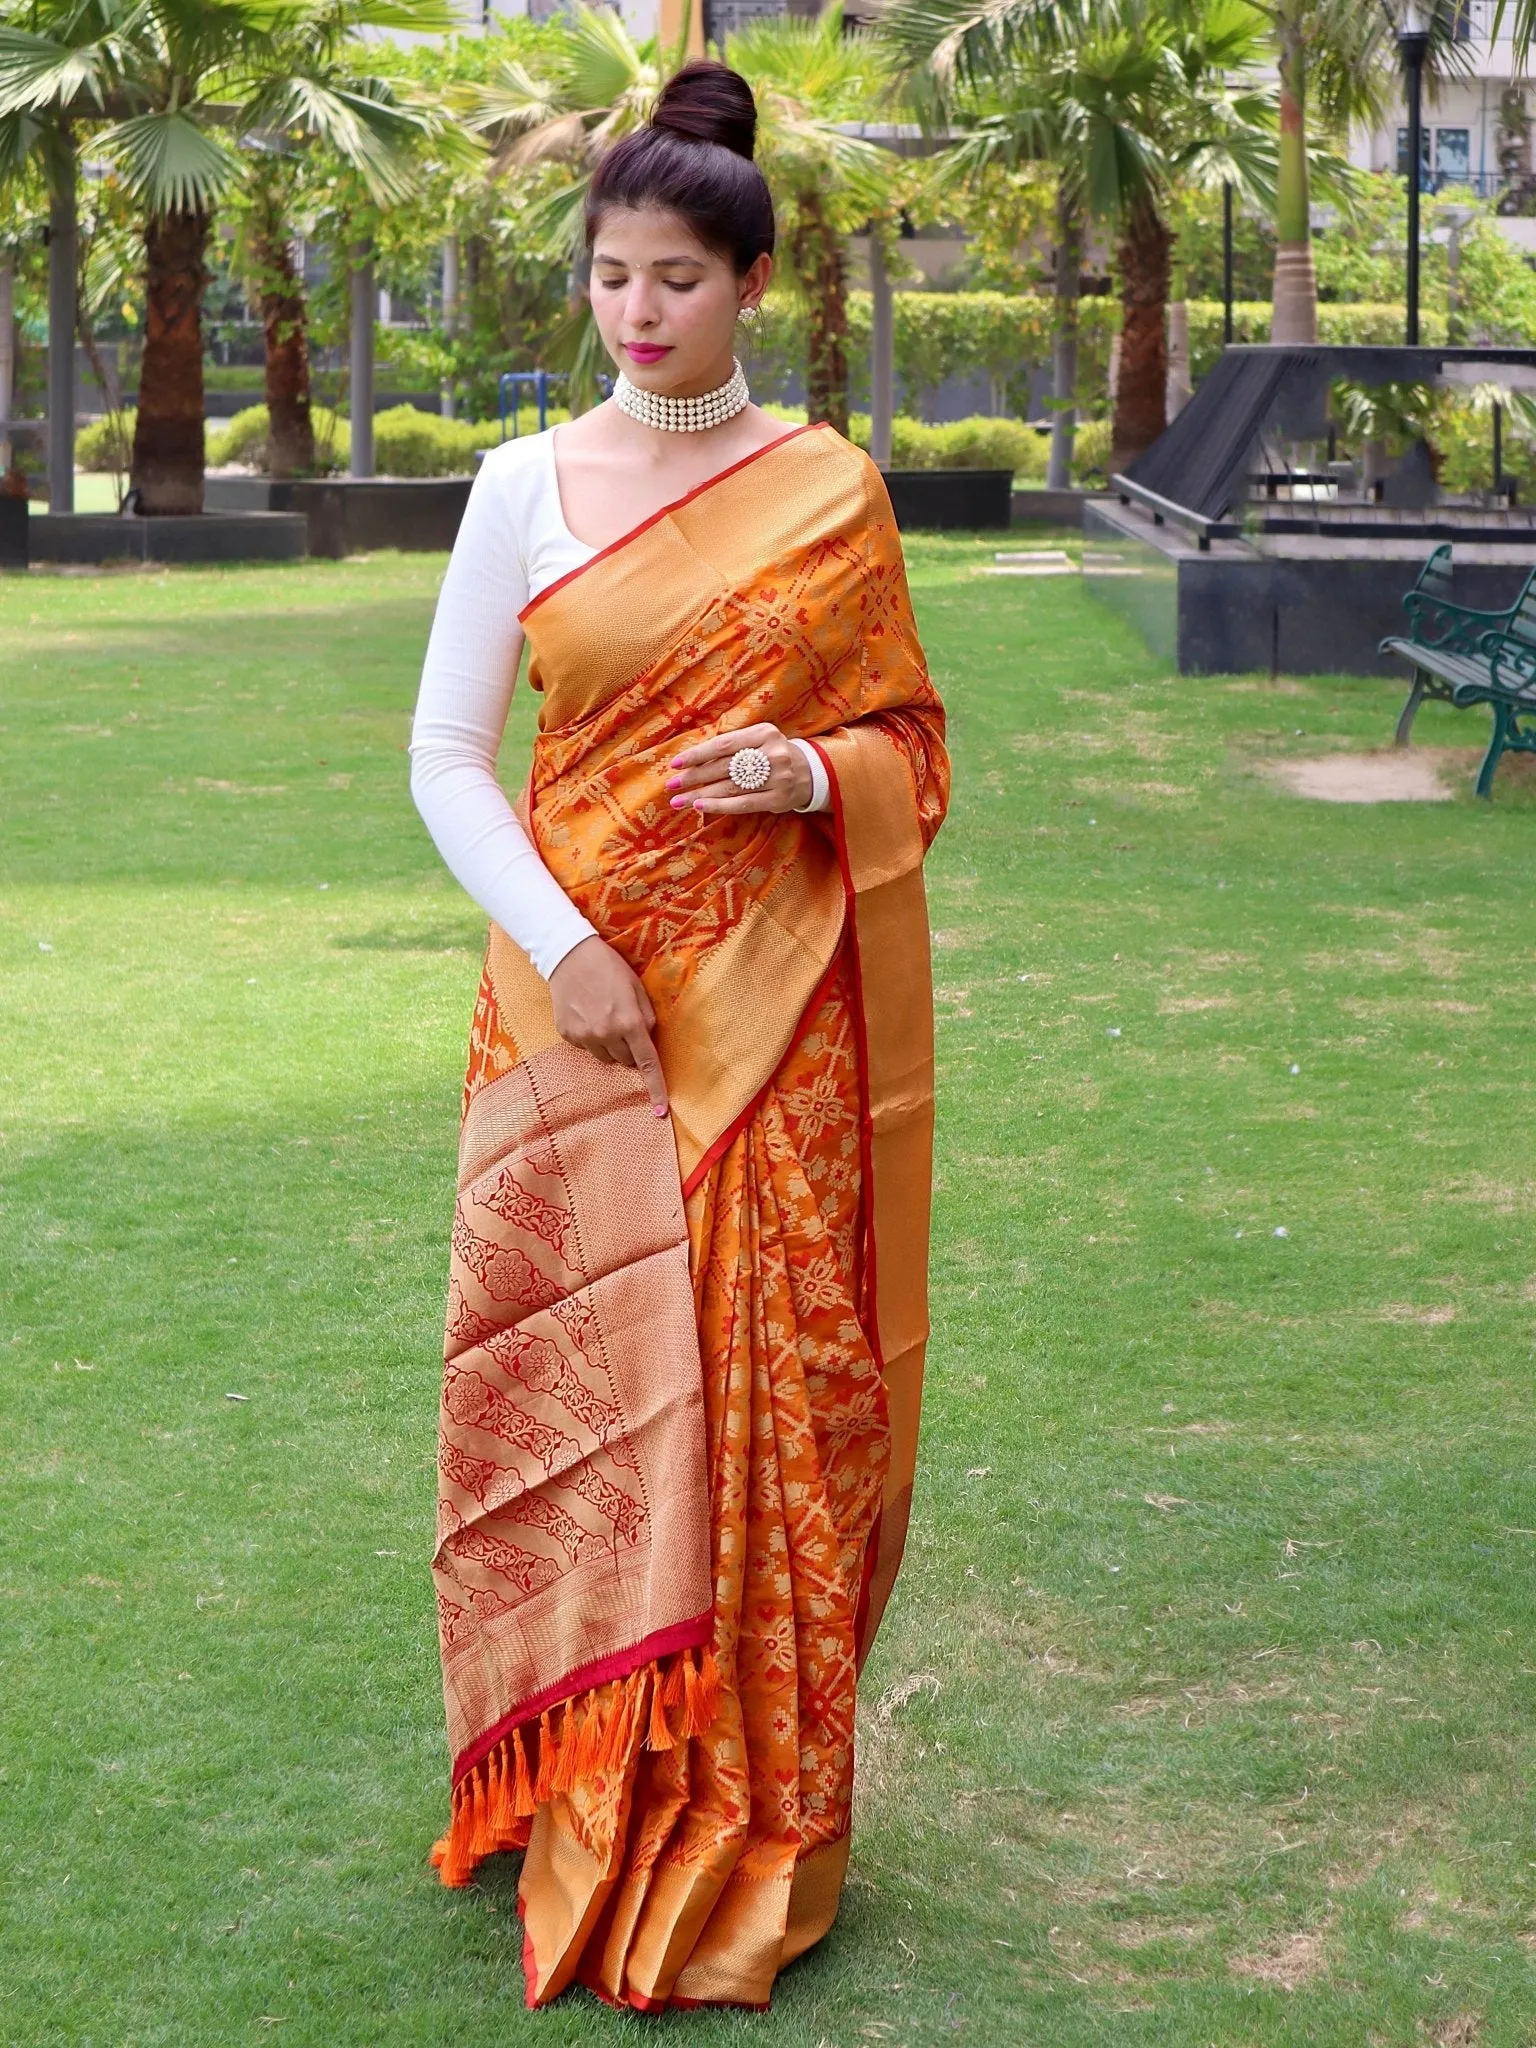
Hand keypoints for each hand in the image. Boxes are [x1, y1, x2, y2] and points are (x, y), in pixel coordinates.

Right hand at [548, 936, 668, 1117]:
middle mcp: (606, 1034)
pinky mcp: (567, 1034)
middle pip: (626, 1062)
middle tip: (626, 1024)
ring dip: (610, 1045)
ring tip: (603, 1015)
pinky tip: (587, 1013)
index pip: (647, 1064)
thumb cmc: (609, 967)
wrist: (568, 955)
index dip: (656, 1088)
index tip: (660, 1111)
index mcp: (629, 1023)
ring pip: (606, 1058)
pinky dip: (591, 1037)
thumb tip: (648, 1041)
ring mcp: (584, 1036)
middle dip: (631, 1050)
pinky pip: (586, 1047)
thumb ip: (647, 1018)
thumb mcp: (637, 988)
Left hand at [666, 723, 813, 816]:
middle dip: (694, 777)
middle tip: (671, 785)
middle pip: (724, 766)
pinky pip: (743, 803)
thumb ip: (732, 746)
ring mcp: (778, 777)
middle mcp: (773, 753)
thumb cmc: (772, 754)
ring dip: (701, 794)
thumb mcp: (758, 740)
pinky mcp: (778, 798)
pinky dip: (719, 805)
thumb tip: (692, 761)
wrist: (811, 772)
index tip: (675, 764)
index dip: (697, 754)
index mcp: (764, 733)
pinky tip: (700, 806)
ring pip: (731, 787)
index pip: (724, 744)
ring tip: (679, 800)